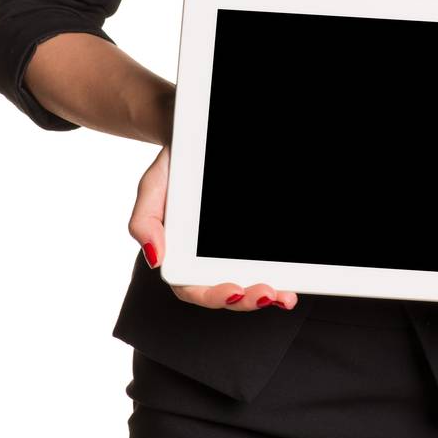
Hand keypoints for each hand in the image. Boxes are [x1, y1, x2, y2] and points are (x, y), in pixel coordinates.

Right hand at [127, 144, 298, 311]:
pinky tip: (293, 277)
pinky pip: (267, 259)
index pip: (194, 288)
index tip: (234, 291)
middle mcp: (206, 259)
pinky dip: (281, 271)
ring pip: (250, 281)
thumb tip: (156, 257)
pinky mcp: (252, 241)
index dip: (215, 296)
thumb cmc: (172, 169)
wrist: (195, 138)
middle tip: (268, 293)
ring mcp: (231, 250)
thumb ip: (144, 222)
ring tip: (285, 294)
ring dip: (269, 293)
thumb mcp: (151, 188)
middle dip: (249, 299)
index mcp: (180, 256)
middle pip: (228, 292)